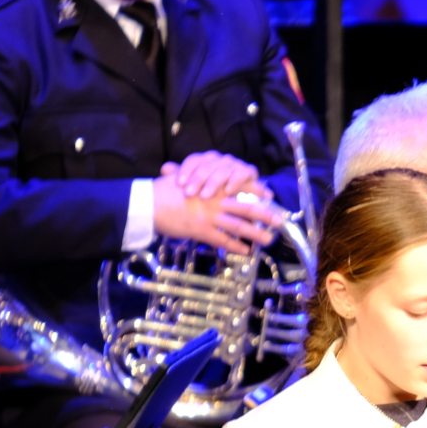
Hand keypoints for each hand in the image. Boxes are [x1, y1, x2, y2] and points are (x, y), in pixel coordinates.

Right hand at [154, 175, 280, 255]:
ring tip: (268, 240)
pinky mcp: (201, 230)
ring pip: (239, 225)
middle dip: (265, 214)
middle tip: (280, 220)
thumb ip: (195, 177)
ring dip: (256, 234)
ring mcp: (209, 216)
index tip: (269, 195)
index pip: (239, 187)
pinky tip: (246, 251)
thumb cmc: (162, 190)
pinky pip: (223, 240)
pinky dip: (236, 246)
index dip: (256, 191)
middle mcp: (214, 200)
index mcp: (212, 187)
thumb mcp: (182, 177)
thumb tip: (201, 176)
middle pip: (246, 207)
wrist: (147, 202)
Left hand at [162, 152, 261, 200]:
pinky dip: (236, 181)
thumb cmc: (213, 192)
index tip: (178, 184)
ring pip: (223, 169)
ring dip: (213, 183)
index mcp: (206, 160)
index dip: (185, 170)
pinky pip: (243, 173)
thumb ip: (181, 176)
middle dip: (197, 180)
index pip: (194, 160)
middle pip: (207, 165)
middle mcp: (220, 159)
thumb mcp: (197, 185)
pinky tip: (228, 191)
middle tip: (188, 194)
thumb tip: (164, 169)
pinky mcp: (249, 171)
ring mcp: (235, 164)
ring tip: (205, 196)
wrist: (239, 197)